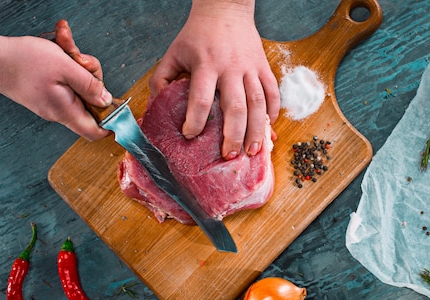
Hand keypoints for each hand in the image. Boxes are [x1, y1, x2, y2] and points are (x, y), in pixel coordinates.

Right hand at [0, 20, 111, 139]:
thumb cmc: (23, 60)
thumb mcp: (66, 66)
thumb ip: (89, 85)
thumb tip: (107, 101)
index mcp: (66, 110)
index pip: (96, 132)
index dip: (111, 123)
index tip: (117, 106)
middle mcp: (59, 112)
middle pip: (92, 104)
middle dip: (93, 79)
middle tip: (81, 61)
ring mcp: (52, 103)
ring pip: (80, 89)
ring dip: (80, 68)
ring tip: (66, 50)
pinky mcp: (46, 94)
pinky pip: (67, 83)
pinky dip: (68, 67)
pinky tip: (60, 52)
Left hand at [149, 0, 279, 159]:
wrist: (225, 8)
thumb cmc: (197, 35)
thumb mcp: (174, 52)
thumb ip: (162, 79)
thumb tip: (156, 109)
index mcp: (206, 64)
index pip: (201, 98)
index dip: (195, 120)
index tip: (190, 136)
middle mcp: (231, 68)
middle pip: (236, 107)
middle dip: (233, 135)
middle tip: (228, 156)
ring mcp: (251, 68)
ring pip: (258, 104)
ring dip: (257, 130)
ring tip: (253, 151)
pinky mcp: (264, 67)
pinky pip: (273, 93)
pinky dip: (273, 113)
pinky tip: (269, 129)